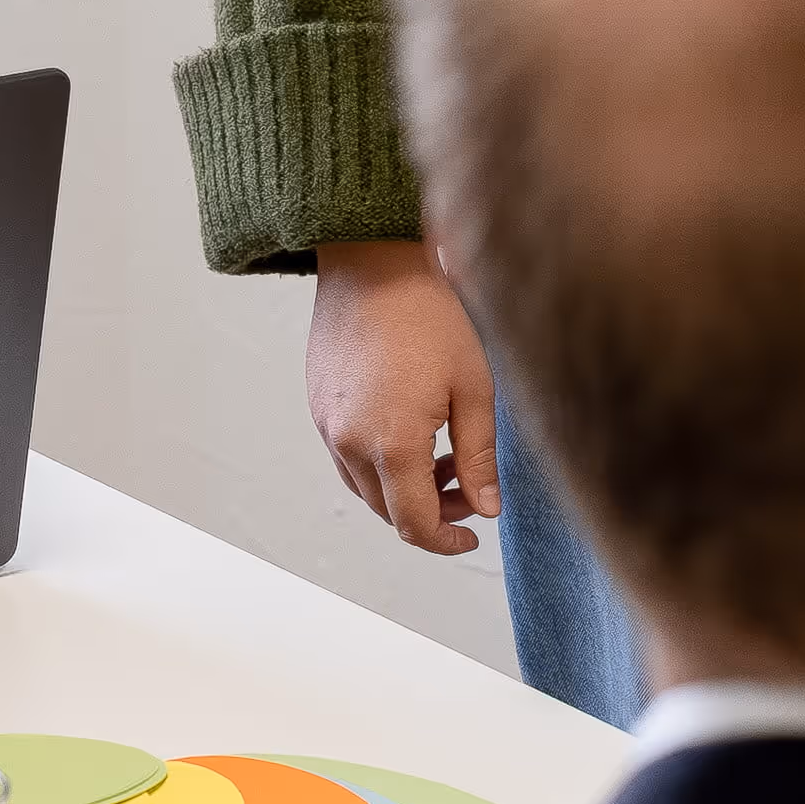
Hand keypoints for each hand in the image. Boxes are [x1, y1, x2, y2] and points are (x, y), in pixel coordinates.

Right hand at [305, 240, 499, 554]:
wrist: (372, 261)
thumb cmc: (430, 317)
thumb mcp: (473, 389)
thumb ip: (479, 458)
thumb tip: (486, 509)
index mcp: (392, 444)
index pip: (415, 524)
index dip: (446, 542)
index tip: (472, 536)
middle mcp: (349, 442)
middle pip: (387, 511)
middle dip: (431, 513)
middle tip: (468, 488)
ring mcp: (327, 424)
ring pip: (364, 487)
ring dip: (404, 489)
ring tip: (443, 458)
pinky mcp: (317, 405)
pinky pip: (346, 457)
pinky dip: (378, 463)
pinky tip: (411, 433)